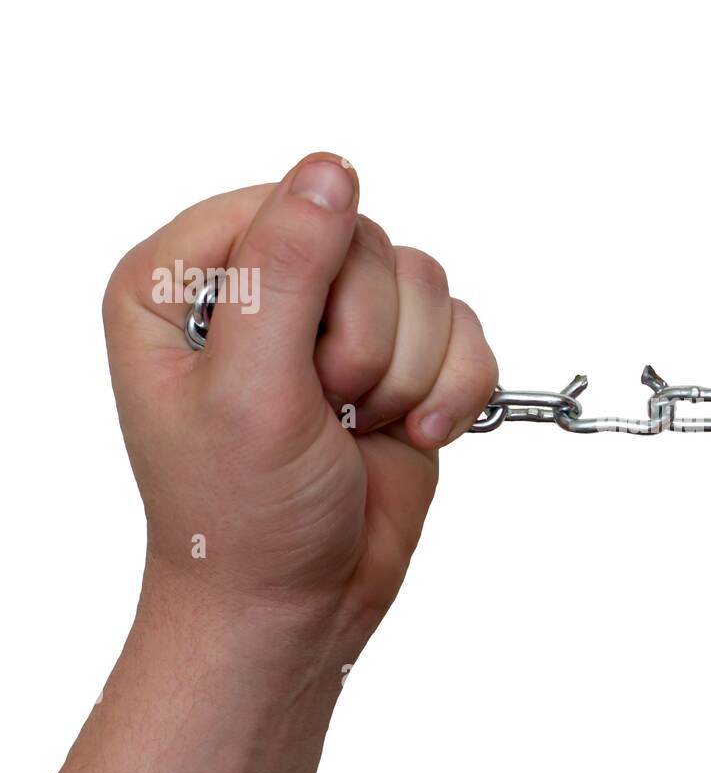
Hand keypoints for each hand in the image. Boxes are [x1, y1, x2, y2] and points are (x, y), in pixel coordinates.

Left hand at [104, 152, 496, 655]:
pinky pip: (464, 329)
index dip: (313, 276)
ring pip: (424, 282)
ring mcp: (338, 326)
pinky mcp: (401, 362)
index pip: (282, 205)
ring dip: (411, 371)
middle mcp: (263, 291)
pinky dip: (455, 387)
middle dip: (366, 341)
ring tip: (362, 426)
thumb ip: (287, 270)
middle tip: (328, 406)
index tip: (295, 361)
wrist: (299, 604)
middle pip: (364, 242)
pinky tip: (416, 432)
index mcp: (184, 282)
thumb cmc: (242, 516)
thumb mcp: (249, 389)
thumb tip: (330, 168)